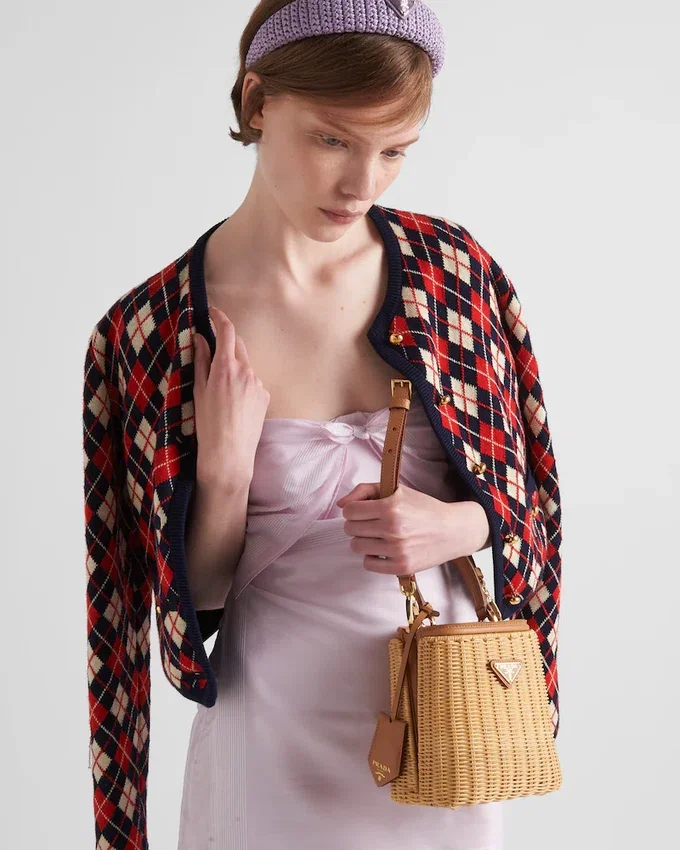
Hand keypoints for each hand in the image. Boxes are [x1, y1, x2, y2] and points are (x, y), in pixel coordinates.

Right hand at [193, 306, 270, 484]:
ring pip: (245, 365)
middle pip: (238, 345)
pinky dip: (242, 383)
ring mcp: (258, 383)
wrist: (229, 454)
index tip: (212, 312)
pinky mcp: (265, 396)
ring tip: (219, 388)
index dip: (219, 317)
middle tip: (211, 346)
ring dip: (233, 366)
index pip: (227, 331)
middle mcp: (247, 371)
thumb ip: (201, 361)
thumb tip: (200, 337)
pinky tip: (232, 402)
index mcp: (227, 367)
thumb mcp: (198, 390)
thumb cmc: (208, 425)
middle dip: (226, 341)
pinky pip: (252, 381)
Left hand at [336, 483, 490, 574]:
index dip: (353, 510)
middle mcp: (393, 528)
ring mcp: (397, 549)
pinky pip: (368, 564)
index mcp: (391, 506)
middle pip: (350, 529)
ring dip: (363, 541)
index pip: (349, 511)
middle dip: (358, 525)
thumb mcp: (397, 490)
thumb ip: (365, 490)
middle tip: (372, 524)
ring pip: (356, 547)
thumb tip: (341, 505)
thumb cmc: (423, 508)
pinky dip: (373, 557)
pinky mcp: (401, 567)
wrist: (453, 530)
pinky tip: (384, 550)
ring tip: (378, 536)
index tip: (363, 512)